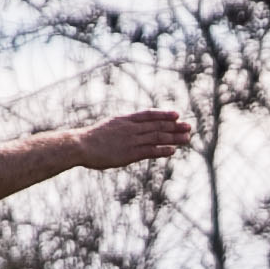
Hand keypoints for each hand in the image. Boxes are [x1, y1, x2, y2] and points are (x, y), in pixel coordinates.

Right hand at [74, 107, 196, 170]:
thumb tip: (130, 126)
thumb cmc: (91, 138)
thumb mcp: (108, 126)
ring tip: (186, 138)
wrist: (80, 145)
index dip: (164, 115)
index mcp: (125, 120)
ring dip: (173, 138)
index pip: (149, 115)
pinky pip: (149, 151)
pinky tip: (173, 150)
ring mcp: (131, 140)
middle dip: (174, 126)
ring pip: (156, 137)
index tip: (176, 115)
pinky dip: (162, 150)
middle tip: (189, 127)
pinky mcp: (129, 154)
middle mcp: (130, 128)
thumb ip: (122, 126)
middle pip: (157, 126)